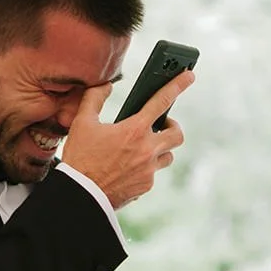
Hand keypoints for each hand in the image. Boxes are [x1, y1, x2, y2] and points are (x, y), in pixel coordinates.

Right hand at [63, 71, 194, 207]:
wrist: (81, 196)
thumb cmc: (80, 158)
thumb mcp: (82, 123)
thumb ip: (94, 99)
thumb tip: (104, 85)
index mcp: (134, 130)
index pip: (161, 101)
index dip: (177, 85)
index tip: (190, 74)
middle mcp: (148, 150)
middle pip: (177, 134)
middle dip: (172, 126)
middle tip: (159, 125)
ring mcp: (149, 170)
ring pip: (168, 156)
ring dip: (160, 149)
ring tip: (142, 147)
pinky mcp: (146, 186)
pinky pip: (153, 173)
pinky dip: (145, 168)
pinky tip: (128, 167)